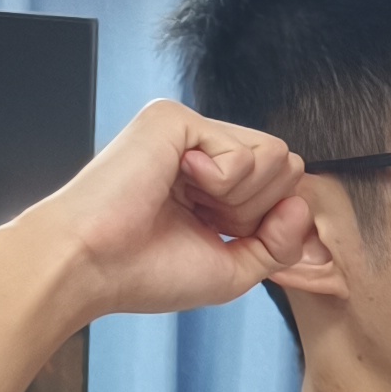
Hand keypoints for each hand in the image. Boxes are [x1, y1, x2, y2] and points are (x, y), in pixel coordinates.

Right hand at [13, 99, 311, 324]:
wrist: (89, 267)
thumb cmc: (145, 272)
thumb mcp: (234, 269)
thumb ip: (279, 242)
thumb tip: (301, 205)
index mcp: (213, 183)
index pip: (283, 187)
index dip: (264, 224)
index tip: (213, 235)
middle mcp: (204, 151)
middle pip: (287, 168)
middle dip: (255, 210)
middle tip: (199, 220)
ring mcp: (190, 131)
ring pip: (276, 156)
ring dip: (240, 199)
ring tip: (188, 203)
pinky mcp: (175, 119)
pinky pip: (245, 152)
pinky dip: (220, 183)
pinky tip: (175, 183)